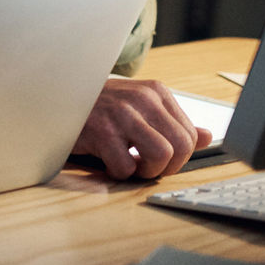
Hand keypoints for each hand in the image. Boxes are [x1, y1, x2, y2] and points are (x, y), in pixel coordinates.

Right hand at [71, 78, 210, 179]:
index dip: (179, 157)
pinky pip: (126, 167)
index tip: (160, 159)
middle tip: (148, 167)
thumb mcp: (139, 106)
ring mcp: (121, 114)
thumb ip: (172, 122)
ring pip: (161, 156)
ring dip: (147, 171)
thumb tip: (206, 137)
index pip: (189, 134)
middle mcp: (142, 99)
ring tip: (132, 165)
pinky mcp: (100, 131)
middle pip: (181, 147)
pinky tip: (109, 162)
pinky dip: (119, 172)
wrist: (58, 96)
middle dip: (168, 167)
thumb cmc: (100, 105)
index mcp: (156, 92)